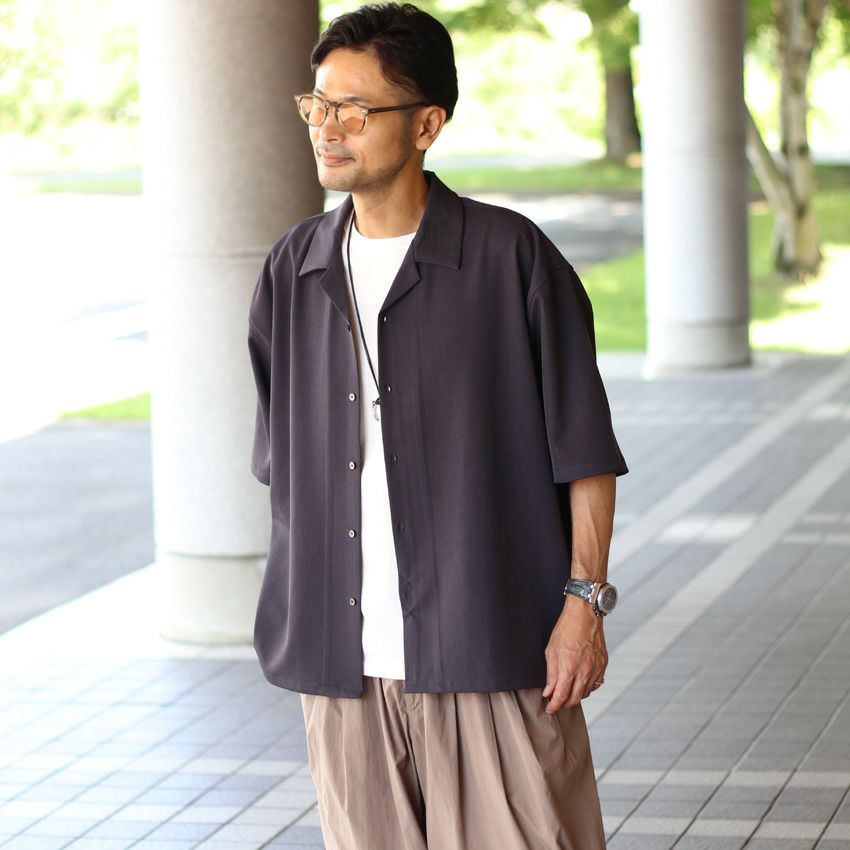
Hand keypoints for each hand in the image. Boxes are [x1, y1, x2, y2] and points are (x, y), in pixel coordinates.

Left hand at [542, 595, 607, 710]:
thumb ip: (551, 674)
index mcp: (568, 668)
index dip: (554, 706)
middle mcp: (584, 671)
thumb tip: (549, 691)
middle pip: (574, 699)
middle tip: (557, 703)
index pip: (561, 696)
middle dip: (564, 704)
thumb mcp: (551, 651)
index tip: (549, 708)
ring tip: (568, 693)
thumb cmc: (566, 629)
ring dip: (576, 697)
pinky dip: (588, 688)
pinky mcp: (603, 664)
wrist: (584, 614)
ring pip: (586, 693)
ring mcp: (595, 669)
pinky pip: (596, 684)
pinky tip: (581, 684)